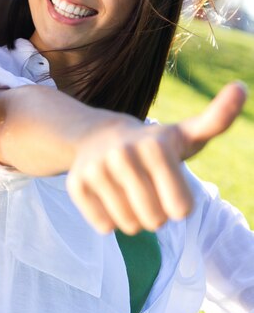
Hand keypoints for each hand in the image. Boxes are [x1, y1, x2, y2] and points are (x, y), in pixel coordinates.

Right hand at [66, 82, 246, 233]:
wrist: (100, 136)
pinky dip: (110, 219)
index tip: (169, 183)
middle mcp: (123, 154)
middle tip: (147, 189)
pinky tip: (107, 194)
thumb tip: (241, 86)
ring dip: (133, 218)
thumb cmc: (154, 144)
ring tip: (127, 191)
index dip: (179, 204)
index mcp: (156, 146)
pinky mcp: (76, 183)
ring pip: (129, 225)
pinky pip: (104, 225)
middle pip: (155, 221)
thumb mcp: (186, 134)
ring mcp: (96, 169)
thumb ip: (217, 118)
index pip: (181, 209)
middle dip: (156, 214)